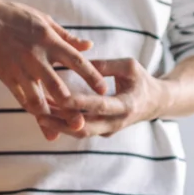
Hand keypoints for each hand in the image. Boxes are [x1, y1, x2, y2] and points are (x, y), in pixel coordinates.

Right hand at [0, 0, 107, 125]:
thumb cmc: (14, 15)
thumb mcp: (44, 20)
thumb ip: (67, 37)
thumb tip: (89, 45)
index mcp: (49, 41)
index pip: (76, 61)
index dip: (91, 76)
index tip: (103, 89)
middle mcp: (36, 58)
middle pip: (57, 87)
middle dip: (70, 106)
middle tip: (82, 121)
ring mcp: (20, 70)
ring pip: (37, 100)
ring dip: (50, 115)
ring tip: (61, 129)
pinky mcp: (7, 77)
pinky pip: (21, 99)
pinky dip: (32, 110)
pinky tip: (42, 120)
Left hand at [38, 59, 166, 137]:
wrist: (155, 103)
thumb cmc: (141, 80)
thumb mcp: (129, 66)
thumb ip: (106, 65)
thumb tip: (81, 61)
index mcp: (126, 105)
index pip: (99, 106)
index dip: (79, 103)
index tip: (61, 97)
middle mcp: (116, 123)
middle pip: (85, 128)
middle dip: (61, 122)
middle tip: (39, 112)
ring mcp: (109, 130)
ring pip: (80, 133)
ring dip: (59, 125)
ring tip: (38, 114)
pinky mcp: (102, 131)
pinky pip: (81, 130)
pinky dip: (64, 124)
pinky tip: (48, 115)